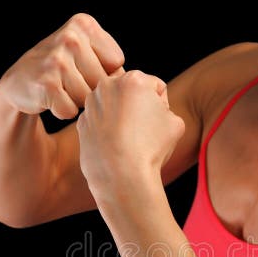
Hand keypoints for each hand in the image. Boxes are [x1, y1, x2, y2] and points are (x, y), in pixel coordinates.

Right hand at [0, 13, 124, 118]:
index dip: (104, 75)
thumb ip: (113, 65)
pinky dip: (63, 111)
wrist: (20, 83)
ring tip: (61, 89)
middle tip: (70, 82)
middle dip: (90, 90)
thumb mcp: (87, 55)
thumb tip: (141, 85)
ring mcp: (56, 59)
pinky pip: (71, 110)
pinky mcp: (46, 83)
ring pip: (88, 98)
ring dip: (76, 102)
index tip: (85, 69)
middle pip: (104, 82)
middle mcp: (70, 37)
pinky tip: (52, 100)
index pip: (117, 64)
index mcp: (84, 24)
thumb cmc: (63, 72)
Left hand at [76, 70, 185, 201]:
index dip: (163, 106)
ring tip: (130, 141)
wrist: (122, 176)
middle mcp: (107, 85)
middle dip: (139, 107)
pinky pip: (100, 122)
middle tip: (144, 131)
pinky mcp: (81, 123)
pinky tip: (116, 147)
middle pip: (132, 93)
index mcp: (133, 79)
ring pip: (114, 106)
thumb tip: (156, 111)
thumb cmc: (151, 148)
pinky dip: (108, 131)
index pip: (156, 87)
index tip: (158, 123)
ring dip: (122, 118)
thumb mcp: (176, 123)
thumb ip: (167, 108)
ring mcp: (90, 104)